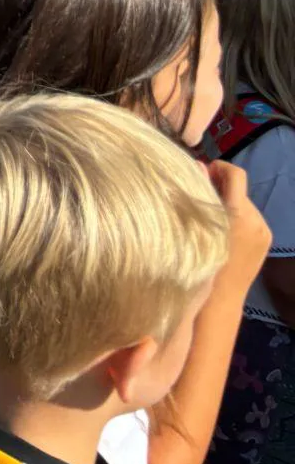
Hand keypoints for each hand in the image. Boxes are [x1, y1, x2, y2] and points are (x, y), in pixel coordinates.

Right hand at [207, 159, 271, 295]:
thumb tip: (200, 165)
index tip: (204, 173)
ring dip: (229, 205)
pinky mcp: (266, 240)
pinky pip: (251, 219)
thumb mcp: (198, 223)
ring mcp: (264, 231)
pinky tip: (225, 233)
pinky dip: (238, 218)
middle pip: (238, 191)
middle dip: (221, 190)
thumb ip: (202, 192)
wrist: (221, 298)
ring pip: (244, 205)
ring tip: (213, 219)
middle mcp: (257, 220)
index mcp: (239, 213)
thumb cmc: (201, 259)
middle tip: (202, 199)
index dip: (220, 168)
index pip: (236, 175)